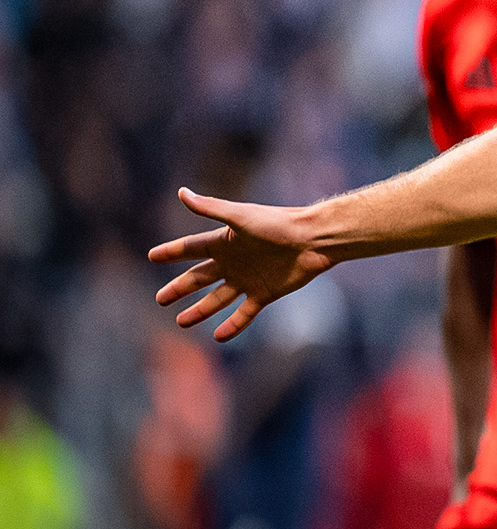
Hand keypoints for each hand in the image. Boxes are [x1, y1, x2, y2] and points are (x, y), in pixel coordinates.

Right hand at [148, 188, 332, 341]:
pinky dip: (233, 325)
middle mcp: (233, 262)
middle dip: (180, 288)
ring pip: (217, 299)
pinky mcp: (264, 293)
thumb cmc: (277, 223)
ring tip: (181, 322)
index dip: (171, 252)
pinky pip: (244, 313)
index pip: (190, 248)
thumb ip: (210, 208)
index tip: (152, 255)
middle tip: (160, 300)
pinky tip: (219, 336)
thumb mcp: (240, 216)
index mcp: (224, 242)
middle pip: (199, 278)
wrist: (313, 239)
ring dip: (200, 311)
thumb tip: (182, 192)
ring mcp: (248, 279)